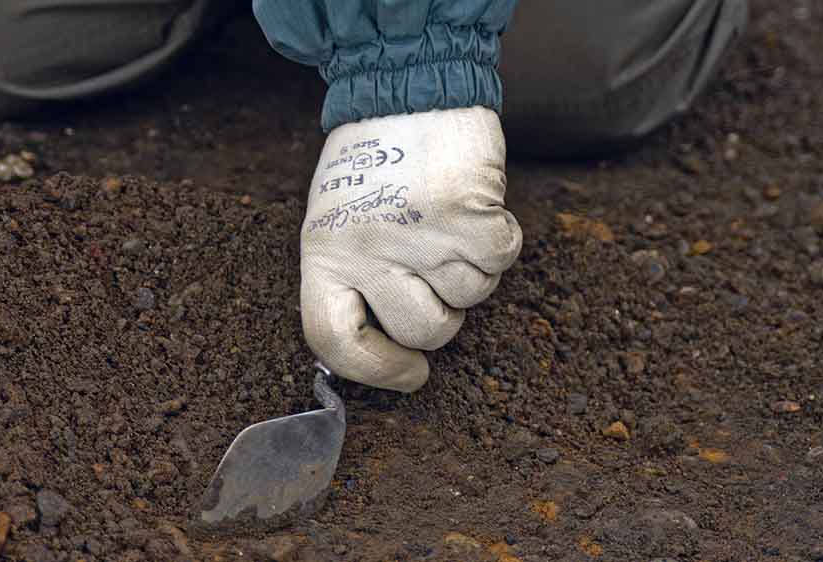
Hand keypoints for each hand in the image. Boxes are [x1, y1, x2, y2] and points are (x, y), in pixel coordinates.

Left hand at [300, 106, 521, 391]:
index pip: (336, 343)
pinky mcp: (466, 215)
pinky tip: (474, 209)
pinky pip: (500, 263)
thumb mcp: (336, 225)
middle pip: (424, 332)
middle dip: (441, 311)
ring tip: (444, 222)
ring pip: (470, 300)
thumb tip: (383, 352)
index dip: (376, 371)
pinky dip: (498, 241)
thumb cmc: (372, 165)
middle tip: (433, 269)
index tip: (410, 374)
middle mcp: (365, 251)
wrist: (406, 88)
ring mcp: (417, 235)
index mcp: (322, 256)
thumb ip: (350, 284)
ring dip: (469, 269)